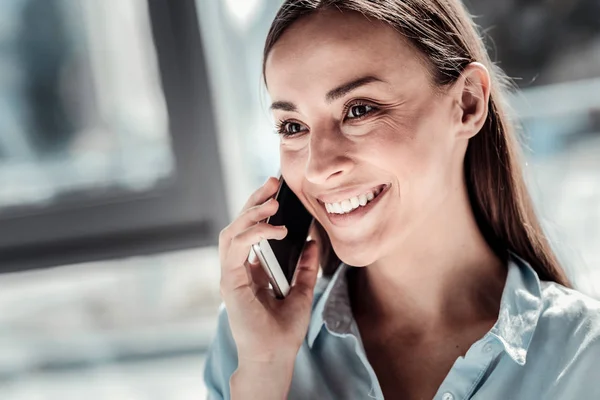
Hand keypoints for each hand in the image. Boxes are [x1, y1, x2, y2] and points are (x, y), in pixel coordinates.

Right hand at [218, 177, 319, 365]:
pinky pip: (235, 248)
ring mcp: (230, 274)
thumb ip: (306, 267)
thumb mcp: (302, 291)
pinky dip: (253, 233)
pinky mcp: (230, 282)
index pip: (249, 231)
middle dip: (254, 201)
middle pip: (238, 225)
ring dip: (251, 212)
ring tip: (273, 202)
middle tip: (273, 183)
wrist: (274, 357)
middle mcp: (237, 269)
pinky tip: (274, 229)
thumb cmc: (283, 331)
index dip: (260, 209)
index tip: (277, 192)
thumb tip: (314, 242)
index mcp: (250, 270)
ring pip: (232, 231)